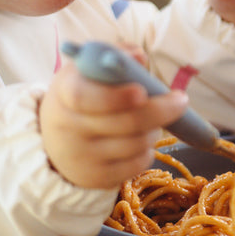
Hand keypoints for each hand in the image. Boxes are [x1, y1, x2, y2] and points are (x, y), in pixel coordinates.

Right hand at [39, 58, 185, 189]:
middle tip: (180, 100)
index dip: (115, 96)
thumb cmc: (80, 96)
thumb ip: (114, 58)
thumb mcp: (87, 72)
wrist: (54, 142)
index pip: (85, 97)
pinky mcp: (96, 178)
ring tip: (153, 119)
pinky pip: (137, 165)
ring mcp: (82, 157)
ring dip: (155, 129)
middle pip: (124, 123)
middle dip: (159, 110)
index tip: (142, 91)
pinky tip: (142, 139)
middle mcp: (68, 128)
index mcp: (64, 94)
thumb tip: (139, 57)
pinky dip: (148, 150)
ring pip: (136, 144)